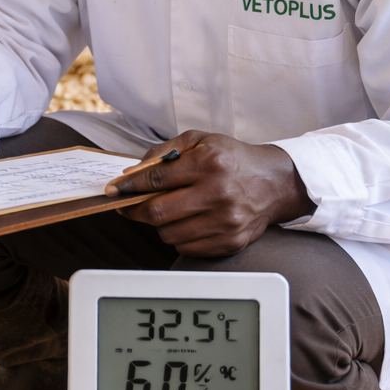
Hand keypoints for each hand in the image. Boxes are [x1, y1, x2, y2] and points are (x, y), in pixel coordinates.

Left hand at [103, 130, 314, 257]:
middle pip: (158, 212)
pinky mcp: (230, 242)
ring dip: (157, 224)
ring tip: (164, 211)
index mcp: (209, 163)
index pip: (156, 179)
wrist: (275, 183)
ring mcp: (226, 222)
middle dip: (134, 210)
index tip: (113, 190)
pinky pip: (186, 248)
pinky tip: (183, 223)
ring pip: (169, 234)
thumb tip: (132, 173)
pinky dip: (177, 237)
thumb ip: (164, 152)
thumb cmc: (232, 159)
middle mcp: (219, 194)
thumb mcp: (200, 140)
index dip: (128, 186)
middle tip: (127, 205)